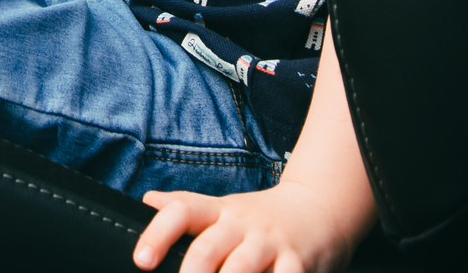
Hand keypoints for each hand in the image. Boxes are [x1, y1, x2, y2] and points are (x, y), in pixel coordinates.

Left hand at [133, 24, 372, 272]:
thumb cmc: (265, 217)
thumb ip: (185, 208)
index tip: (142, 260)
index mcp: (223, 212)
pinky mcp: (300, 268)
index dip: (161, 230)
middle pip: (210, 250)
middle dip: (194, 269)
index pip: (185, 212)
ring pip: (244, 272)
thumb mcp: (224, 208)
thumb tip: (146, 201)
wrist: (325, 212)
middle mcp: (244, 228)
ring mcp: (272, 248)